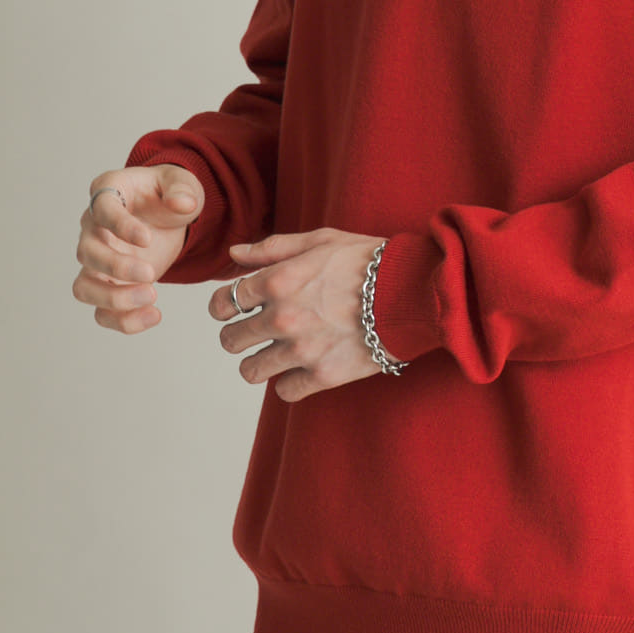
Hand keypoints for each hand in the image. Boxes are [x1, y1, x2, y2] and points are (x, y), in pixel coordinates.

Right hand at [73, 164, 205, 331]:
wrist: (165, 217)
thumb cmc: (164, 193)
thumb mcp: (180, 182)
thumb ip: (182, 190)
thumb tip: (183, 204)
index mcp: (107, 194)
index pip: (102, 210)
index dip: (120, 226)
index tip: (147, 239)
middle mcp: (93, 228)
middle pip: (86, 253)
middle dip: (116, 267)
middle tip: (151, 274)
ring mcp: (96, 261)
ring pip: (84, 288)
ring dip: (113, 299)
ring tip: (151, 298)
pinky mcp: (107, 285)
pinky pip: (101, 311)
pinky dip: (123, 320)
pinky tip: (153, 315)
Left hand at [209, 228, 389, 403]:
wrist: (411, 291)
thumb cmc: (368, 261)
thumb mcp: (320, 241)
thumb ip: (272, 248)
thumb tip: (234, 255)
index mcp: (277, 281)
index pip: (222, 303)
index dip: (222, 307)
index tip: (232, 310)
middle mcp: (283, 317)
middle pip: (231, 340)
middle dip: (238, 336)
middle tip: (256, 333)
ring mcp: (302, 349)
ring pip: (251, 371)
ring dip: (259, 363)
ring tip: (276, 354)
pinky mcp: (324, 375)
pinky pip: (284, 392)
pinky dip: (289, 383)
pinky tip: (302, 368)